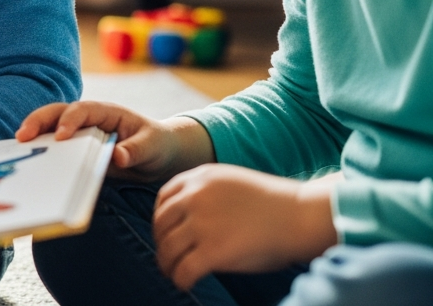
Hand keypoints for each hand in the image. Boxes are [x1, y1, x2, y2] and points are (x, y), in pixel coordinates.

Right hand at [16, 101, 214, 182]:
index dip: (69, 121)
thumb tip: (117, 157)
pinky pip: (54, 145)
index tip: (59, 137)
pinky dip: (40, 148)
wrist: (160, 153)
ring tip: (17, 148)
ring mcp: (79, 131)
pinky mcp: (75, 147)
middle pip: (56, 112)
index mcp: (106, 112)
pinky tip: (28, 160)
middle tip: (22, 137)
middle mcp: (88, 118)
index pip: (82, 110)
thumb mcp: (152, 147)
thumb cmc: (157, 145)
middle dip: (38, 121)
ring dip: (34, 133)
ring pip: (50, 126)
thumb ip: (135, 151)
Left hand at [154, 164, 335, 289]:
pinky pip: (183, 269)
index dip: (160, 218)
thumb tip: (190, 217)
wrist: (302, 216)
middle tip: (166, 256)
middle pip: (161, 224)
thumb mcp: (232, 183)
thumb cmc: (276, 204)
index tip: (165, 232)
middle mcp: (195, 197)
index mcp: (199, 178)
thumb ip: (208, 193)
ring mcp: (202, 224)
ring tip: (172, 273)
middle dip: (161, 243)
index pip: (164, 198)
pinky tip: (185, 284)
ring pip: (167, 249)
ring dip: (166, 264)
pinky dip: (180, 279)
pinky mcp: (213, 251)